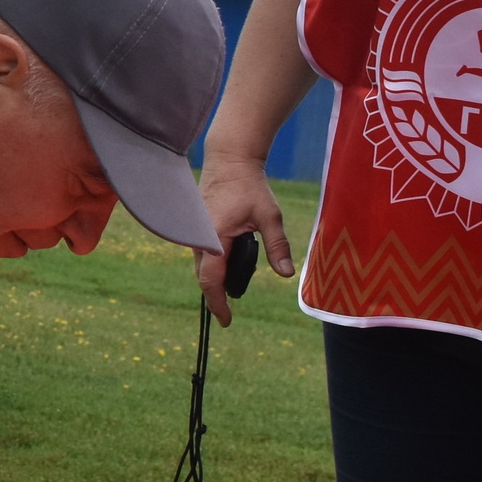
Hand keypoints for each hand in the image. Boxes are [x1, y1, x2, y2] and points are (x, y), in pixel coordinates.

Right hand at [198, 157, 294, 323]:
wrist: (230, 160)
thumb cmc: (250, 186)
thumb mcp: (270, 216)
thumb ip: (277, 246)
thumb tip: (287, 274)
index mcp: (214, 238)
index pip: (210, 281)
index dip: (217, 304)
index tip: (226, 321)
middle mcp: (198, 237)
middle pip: (203, 277)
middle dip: (216, 295)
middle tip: (231, 311)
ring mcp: (194, 232)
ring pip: (201, 266)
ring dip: (214, 279)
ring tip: (232, 289)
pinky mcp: (195, 227)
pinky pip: (201, 254)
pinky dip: (211, 265)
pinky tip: (228, 265)